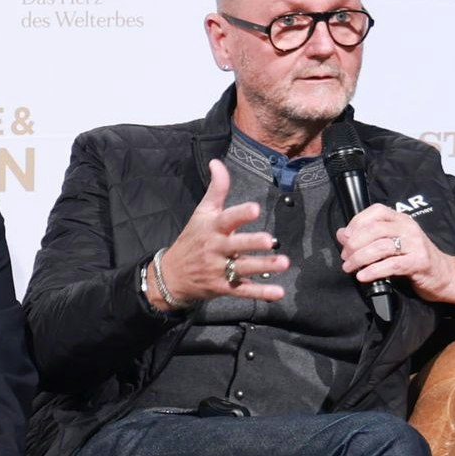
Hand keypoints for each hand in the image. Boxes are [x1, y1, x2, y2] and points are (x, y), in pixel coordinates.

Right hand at [152, 160, 288, 309]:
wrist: (171, 275)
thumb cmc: (192, 239)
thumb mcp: (201, 212)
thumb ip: (216, 189)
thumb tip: (217, 162)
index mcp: (212, 228)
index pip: (226, 219)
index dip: (240, 214)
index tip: (254, 209)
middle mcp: (215, 248)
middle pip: (236, 245)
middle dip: (252, 243)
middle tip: (270, 239)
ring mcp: (219, 270)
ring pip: (243, 268)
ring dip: (264, 266)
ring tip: (283, 262)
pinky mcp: (224, 288)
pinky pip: (244, 291)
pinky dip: (261, 293)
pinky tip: (278, 293)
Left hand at [337, 207, 454, 305]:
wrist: (445, 275)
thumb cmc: (416, 259)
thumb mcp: (392, 245)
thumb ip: (367, 238)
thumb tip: (342, 234)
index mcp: (401, 220)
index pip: (376, 211)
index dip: (356, 223)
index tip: (345, 238)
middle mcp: (408, 228)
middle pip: (374, 230)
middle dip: (354, 244)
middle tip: (345, 257)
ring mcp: (415, 244)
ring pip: (380, 247)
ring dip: (359, 259)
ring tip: (350, 267)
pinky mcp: (418, 262)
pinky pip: (390, 265)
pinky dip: (373, 271)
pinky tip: (363, 276)